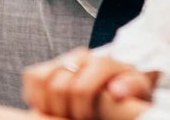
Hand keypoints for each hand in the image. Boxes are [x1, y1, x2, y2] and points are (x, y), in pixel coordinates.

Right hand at [21, 49, 156, 119]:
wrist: (119, 77)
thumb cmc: (128, 86)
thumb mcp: (138, 87)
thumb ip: (131, 86)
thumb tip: (116, 91)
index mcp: (103, 62)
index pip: (80, 88)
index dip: (81, 109)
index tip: (87, 118)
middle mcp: (81, 57)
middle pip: (58, 87)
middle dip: (65, 109)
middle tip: (74, 117)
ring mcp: (63, 60)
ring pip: (40, 78)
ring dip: (48, 102)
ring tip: (61, 112)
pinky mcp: (49, 65)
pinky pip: (31, 76)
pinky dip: (35, 94)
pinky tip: (49, 106)